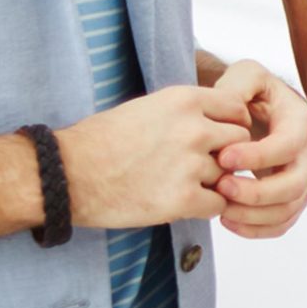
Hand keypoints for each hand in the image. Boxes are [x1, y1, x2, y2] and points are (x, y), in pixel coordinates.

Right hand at [58, 85, 252, 228]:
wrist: (66, 174)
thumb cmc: (99, 141)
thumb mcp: (147, 107)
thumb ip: (186, 112)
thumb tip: (216, 121)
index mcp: (184, 100)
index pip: (237, 107)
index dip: (234, 124)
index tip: (223, 136)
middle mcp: (193, 129)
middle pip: (240, 141)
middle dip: (228, 153)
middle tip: (206, 165)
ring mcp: (191, 164)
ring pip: (229, 175)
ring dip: (214, 182)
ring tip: (184, 185)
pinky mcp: (183, 199)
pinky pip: (219, 204)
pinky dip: (207, 207)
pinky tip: (184, 203)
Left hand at [207, 59, 306, 239]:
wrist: (250, 109)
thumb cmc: (246, 92)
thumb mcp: (243, 76)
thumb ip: (238, 86)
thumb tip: (234, 114)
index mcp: (299, 121)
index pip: (289, 144)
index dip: (258, 155)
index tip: (224, 156)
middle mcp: (306, 152)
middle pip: (295, 184)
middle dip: (257, 192)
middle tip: (221, 186)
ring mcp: (300, 177)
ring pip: (288, 208)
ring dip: (254, 215)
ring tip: (219, 207)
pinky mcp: (288, 197)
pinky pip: (281, 223)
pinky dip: (256, 229)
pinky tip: (227, 220)